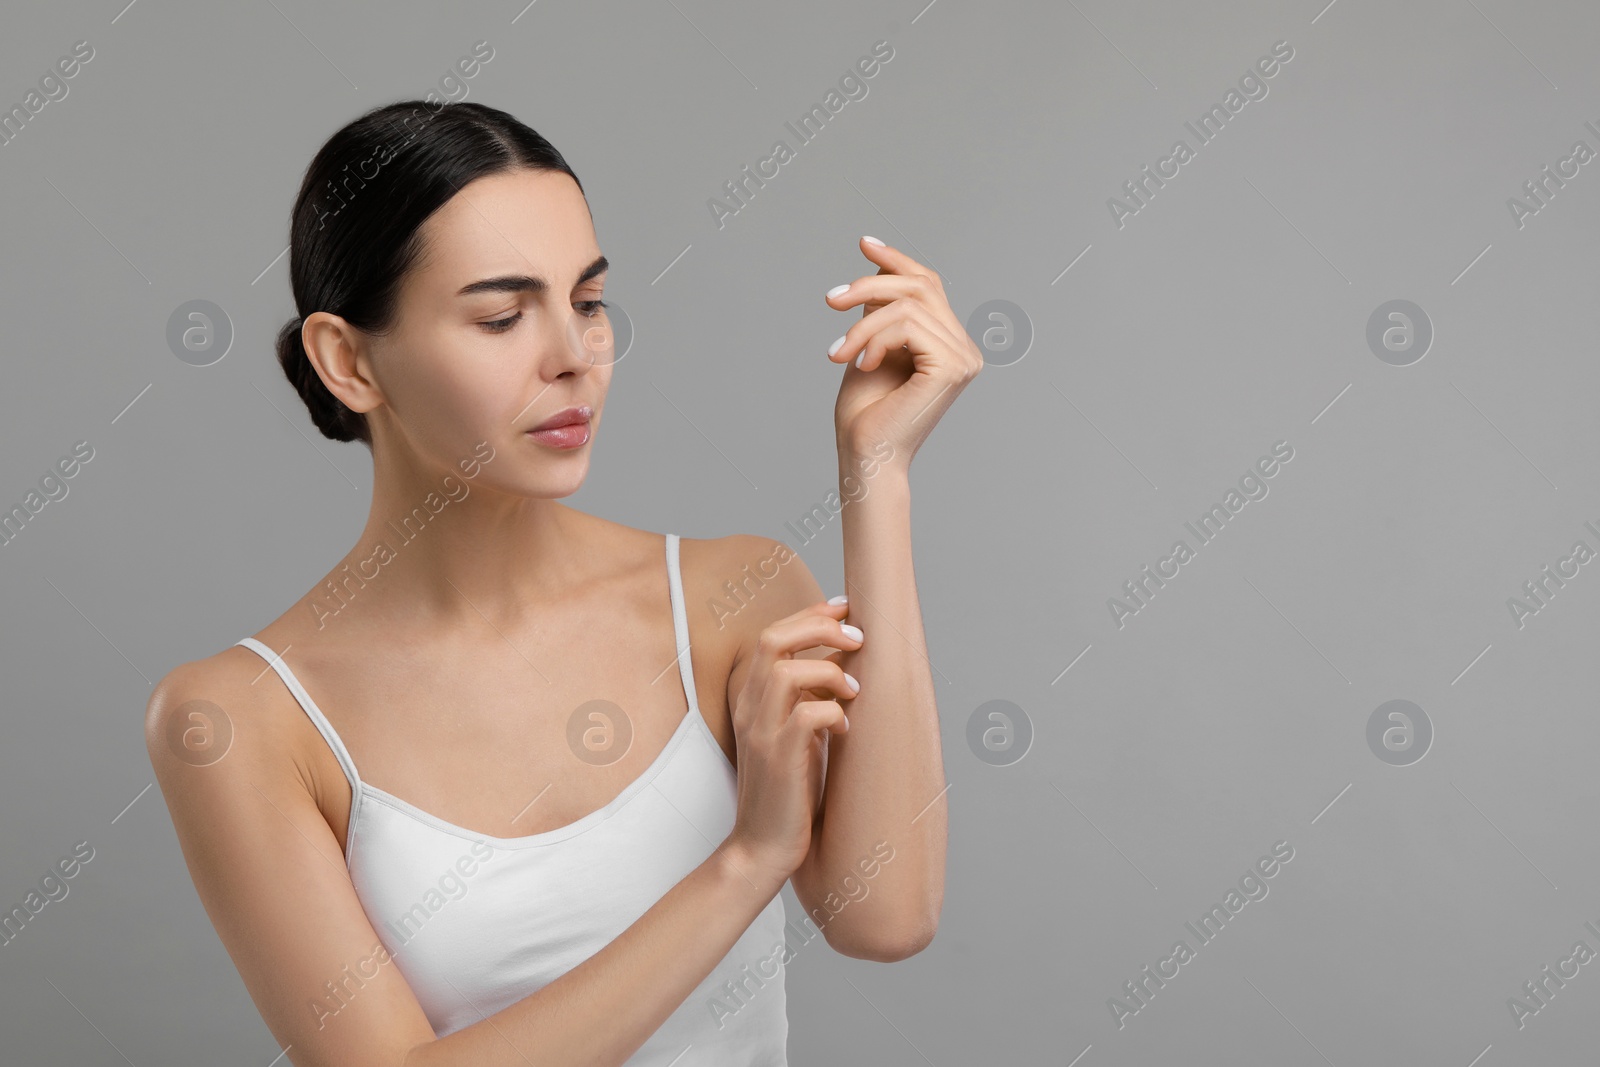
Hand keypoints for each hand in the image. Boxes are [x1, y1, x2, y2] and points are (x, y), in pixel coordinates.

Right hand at [723, 600, 861, 886]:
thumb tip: (843, 669)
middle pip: (775, 639)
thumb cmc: (788, 793)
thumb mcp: (795, 736)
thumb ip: (806, 701)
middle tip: (857, 638)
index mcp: (752, 699)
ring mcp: (761, 733)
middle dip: (821, 627)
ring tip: (855, 691)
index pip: (773, 635)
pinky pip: (807, 714)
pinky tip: (844, 729)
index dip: (810, 614)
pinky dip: (834, 711)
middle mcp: (750, 709)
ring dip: (831, 672)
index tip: (845, 609)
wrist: (761, 848)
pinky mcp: (778, 759)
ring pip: (788, 670)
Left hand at [825, 236, 982, 461]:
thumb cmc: (865, 413)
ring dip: (863, 324)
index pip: (929, 285)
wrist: (864, 455)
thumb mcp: (870, 346)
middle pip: (921, 285)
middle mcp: (964, 349)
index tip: (864, 243)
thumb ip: (881, 311)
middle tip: (831, 300)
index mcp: (948, 344)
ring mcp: (964, 358)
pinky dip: (874, 337)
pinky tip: (861, 363)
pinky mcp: (953, 366)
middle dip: (871, 284)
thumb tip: (877, 267)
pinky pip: (908, 324)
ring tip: (838, 351)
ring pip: (909, 305)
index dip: (898, 260)